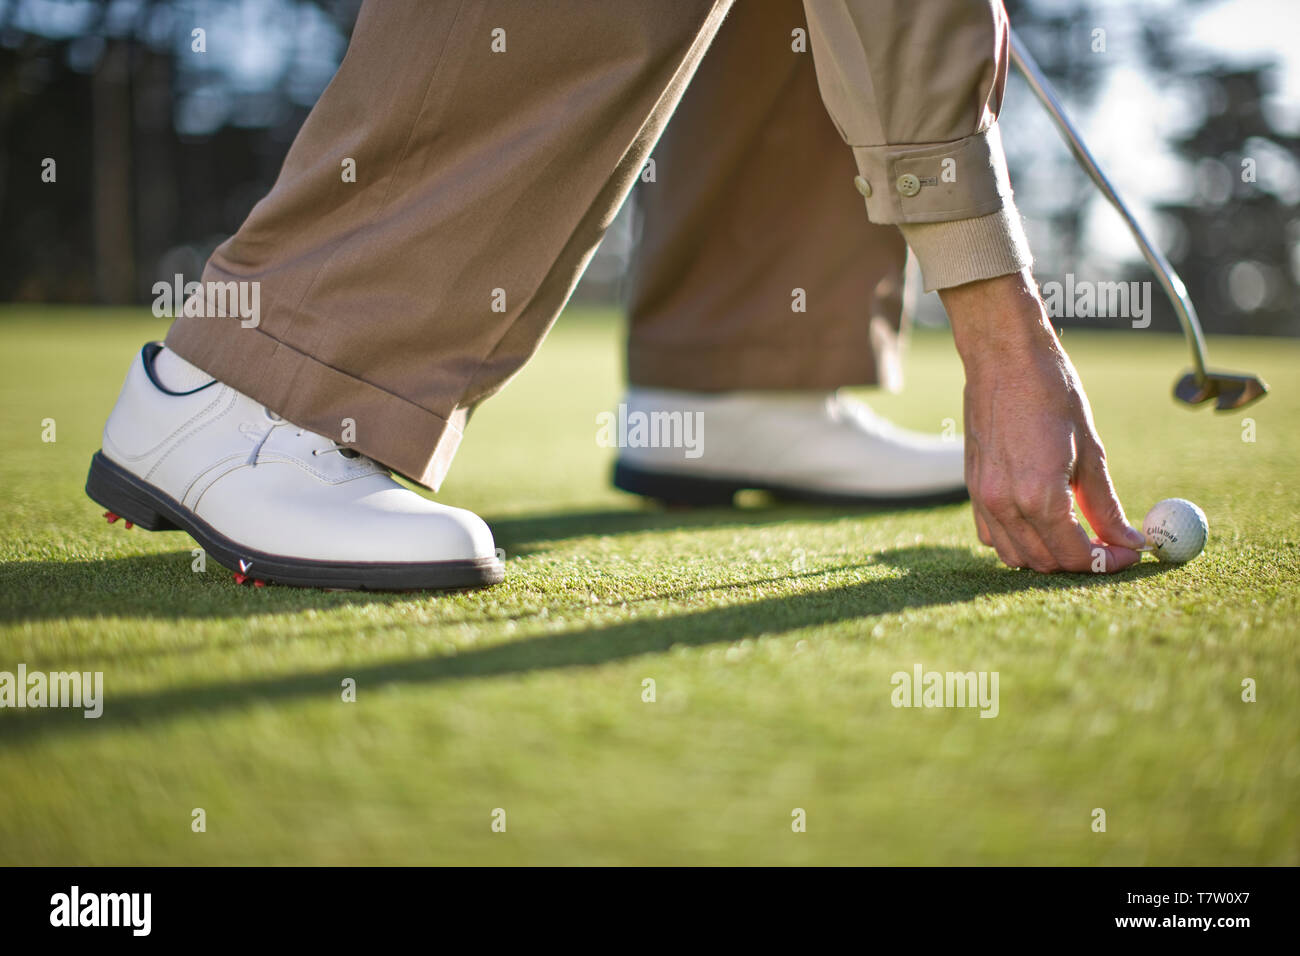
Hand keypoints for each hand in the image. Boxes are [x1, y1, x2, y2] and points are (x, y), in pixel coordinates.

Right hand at [942, 270, 1145, 572]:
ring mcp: (983, 499)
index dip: (1108, 562)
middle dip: (1080, 561)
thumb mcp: (1090, 450)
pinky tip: (1039, 520)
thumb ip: (1105, 504)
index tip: (1131, 553)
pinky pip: (993, 535)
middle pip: (1046, 563)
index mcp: (1040, 496)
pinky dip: (1017, 540)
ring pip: (1015, 556)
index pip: (1076, 555)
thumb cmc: (1051, 393)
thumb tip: (1130, 541)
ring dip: (1047, 555)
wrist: (1003, 358)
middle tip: (1108, 545)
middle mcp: (1006, 504)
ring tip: (1075, 535)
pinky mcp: (973, 489)